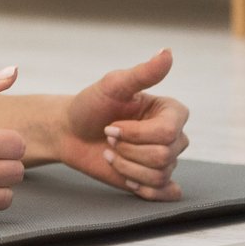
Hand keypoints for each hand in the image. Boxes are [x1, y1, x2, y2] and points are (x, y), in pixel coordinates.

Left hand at [57, 48, 190, 200]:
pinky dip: (144, 189)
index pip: (168, 132)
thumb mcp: (113, 85)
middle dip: (126, 150)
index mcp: (171, 111)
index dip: (135, 133)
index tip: (111, 125)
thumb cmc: (91, 105)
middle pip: (163, 156)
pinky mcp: (155, 180)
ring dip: (125, 167)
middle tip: (108, 139)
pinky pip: (164, 193)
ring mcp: (165, 159)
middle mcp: (174, 136)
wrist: (71, 131)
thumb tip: (167, 52)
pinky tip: (127, 179)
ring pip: (158, 175)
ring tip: (110, 154)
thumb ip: (142, 73)